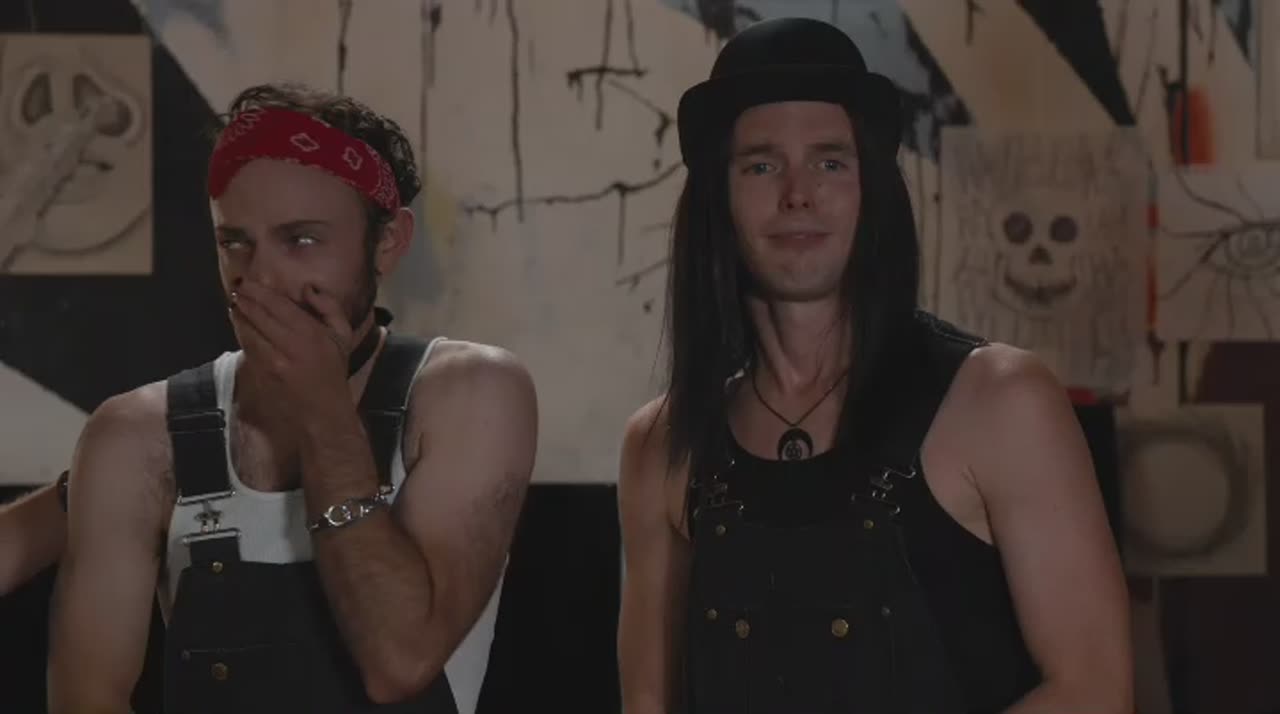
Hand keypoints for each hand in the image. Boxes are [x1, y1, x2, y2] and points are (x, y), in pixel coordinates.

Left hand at [229, 280, 353, 422]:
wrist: (324, 409)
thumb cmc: (333, 369)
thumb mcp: (342, 335)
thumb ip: (329, 307)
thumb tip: (307, 287)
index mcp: (311, 333)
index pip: (278, 305)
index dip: (259, 292)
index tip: (248, 282)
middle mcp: (290, 345)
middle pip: (259, 315)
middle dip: (244, 300)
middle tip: (236, 288)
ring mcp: (273, 361)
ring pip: (248, 331)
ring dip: (238, 315)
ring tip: (234, 304)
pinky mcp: (263, 373)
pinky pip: (247, 347)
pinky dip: (241, 333)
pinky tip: (239, 324)